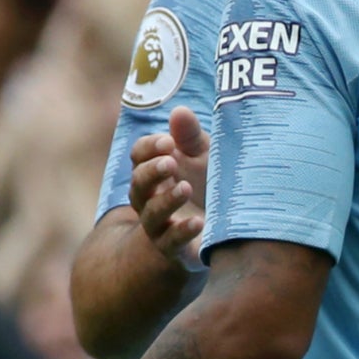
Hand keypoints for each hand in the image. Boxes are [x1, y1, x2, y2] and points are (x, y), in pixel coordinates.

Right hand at [127, 107, 208, 266]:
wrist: (220, 228)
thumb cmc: (208, 184)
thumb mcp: (204, 156)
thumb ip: (191, 137)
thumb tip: (179, 111)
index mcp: (155, 171)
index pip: (139, 156)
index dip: (149, 147)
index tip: (169, 142)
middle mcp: (151, 197)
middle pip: (138, 183)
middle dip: (152, 171)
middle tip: (171, 162)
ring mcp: (161, 224)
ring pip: (151, 213)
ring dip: (166, 199)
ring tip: (186, 187)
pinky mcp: (176, 247)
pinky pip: (172, 240)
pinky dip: (182, 231)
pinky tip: (198, 222)